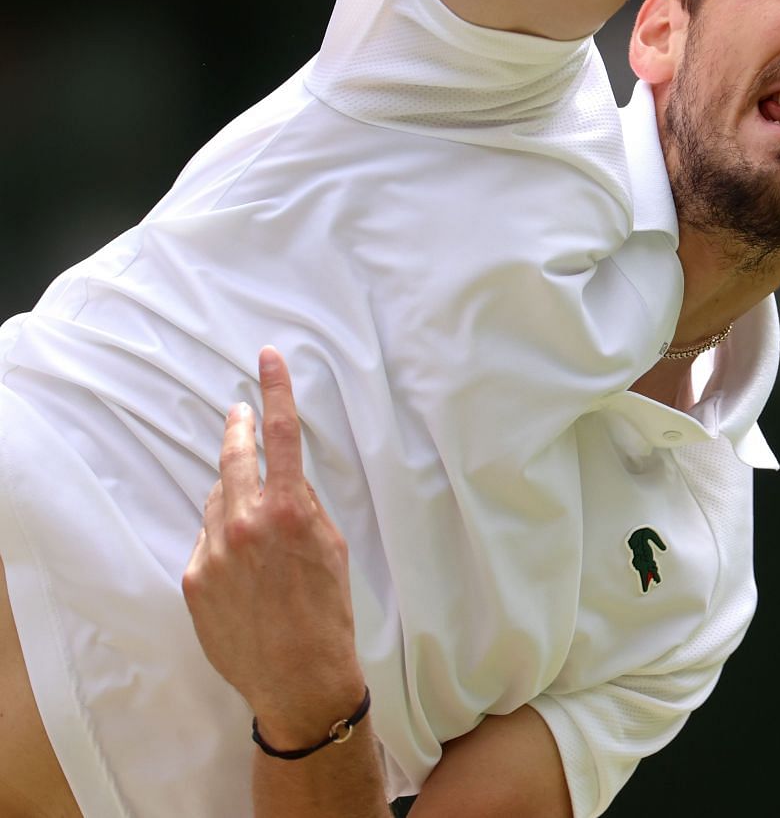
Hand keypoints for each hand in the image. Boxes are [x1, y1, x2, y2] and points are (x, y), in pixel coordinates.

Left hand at [182, 346, 364, 749]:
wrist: (298, 676)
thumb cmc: (327, 612)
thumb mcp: (332, 548)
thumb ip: (304, 507)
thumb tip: (283, 481)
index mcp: (289, 512)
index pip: (282, 436)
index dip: (276, 392)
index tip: (267, 358)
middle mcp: (245, 525)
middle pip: (234, 458)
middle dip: (238, 429)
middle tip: (238, 411)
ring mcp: (212, 552)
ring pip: (216, 502)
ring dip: (232, 498)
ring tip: (257, 527)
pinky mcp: (192, 579)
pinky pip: (205, 541)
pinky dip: (221, 542)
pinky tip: (244, 572)